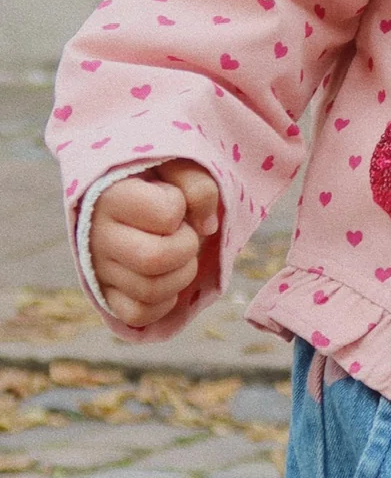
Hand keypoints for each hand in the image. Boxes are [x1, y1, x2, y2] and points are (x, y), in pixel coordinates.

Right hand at [89, 160, 221, 328]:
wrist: (118, 192)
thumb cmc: (153, 176)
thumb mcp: (175, 162)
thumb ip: (198, 185)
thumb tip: (208, 227)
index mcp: (110, 195)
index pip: (166, 213)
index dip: (180, 206)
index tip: (171, 198)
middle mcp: (96, 235)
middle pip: (155, 260)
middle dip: (187, 246)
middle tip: (184, 232)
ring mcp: (98, 268)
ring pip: (150, 291)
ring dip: (182, 274)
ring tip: (179, 253)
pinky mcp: (105, 294)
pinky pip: (138, 315)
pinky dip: (164, 301)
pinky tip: (167, 277)